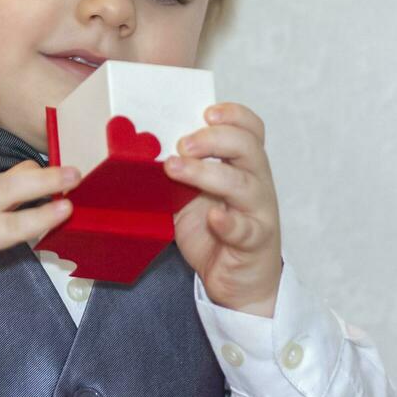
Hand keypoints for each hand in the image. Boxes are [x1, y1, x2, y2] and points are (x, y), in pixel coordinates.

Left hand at [166, 102, 282, 316]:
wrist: (238, 283)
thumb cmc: (214, 231)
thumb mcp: (191, 195)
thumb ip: (177, 172)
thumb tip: (138, 150)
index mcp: (244, 165)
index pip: (251, 129)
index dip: (234, 115)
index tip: (206, 112)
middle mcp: (257, 183)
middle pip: (248, 147)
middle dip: (213, 139)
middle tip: (182, 144)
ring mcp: (259, 212)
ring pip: (243, 184)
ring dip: (207, 173)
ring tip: (175, 169)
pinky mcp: (255, 242)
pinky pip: (245, 229)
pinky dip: (229, 222)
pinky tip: (213, 217)